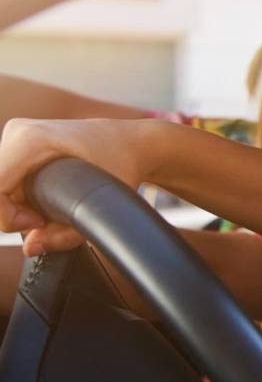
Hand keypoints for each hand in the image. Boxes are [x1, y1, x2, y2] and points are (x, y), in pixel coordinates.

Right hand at [0, 117, 159, 255]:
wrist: (130, 142)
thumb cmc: (120, 165)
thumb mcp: (100, 203)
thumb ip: (65, 233)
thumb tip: (30, 248)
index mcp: (30, 140)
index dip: (8, 216)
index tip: (38, 223)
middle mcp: (16, 133)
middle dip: (12, 215)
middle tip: (46, 220)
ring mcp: (14, 137)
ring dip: (16, 208)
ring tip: (50, 209)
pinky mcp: (16, 146)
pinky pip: (4, 184)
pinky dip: (18, 200)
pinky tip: (44, 199)